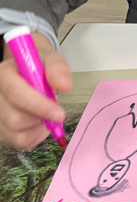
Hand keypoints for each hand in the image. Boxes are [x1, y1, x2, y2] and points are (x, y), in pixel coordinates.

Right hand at [0, 35, 70, 149]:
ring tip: (45, 112)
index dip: (39, 106)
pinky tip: (38, 122)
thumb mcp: (50, 59)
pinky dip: (35, 135)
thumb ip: (58, 68)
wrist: (26, 72)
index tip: (59, 114)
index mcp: (3, 75)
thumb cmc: (38, 66)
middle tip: (55, 110)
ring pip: (16, 133)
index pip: (15, 94)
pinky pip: (19, 141)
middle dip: (40, 117)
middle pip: (14, 118)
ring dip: (39, 127)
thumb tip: (64, 86)